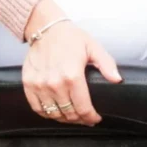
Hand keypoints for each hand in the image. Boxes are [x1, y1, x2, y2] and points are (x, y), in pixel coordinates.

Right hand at [22, 0, 121, 125]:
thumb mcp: (93, 47)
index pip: (83, 108)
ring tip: (71, 115)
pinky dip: (47, 114)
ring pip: (53, 114)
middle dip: (80, 119)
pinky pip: (37, 108)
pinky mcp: (29, 83)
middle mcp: (55, 83)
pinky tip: (55, 111)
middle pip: (69, 114)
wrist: (45, 27)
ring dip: (64, 118)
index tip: (95, 119)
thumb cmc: (69, 37)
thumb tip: (117, 79)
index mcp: (72, 76)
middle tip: (85, 117)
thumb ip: (106, 64)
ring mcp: (40, 85)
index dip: (91, 118)